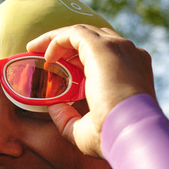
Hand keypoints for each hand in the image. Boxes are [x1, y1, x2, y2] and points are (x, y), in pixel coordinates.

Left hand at [26, 24, 155, 158]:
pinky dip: (56, 40)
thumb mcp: (86, 130)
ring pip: (82, 32)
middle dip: (66, 45)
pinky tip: (46, 56)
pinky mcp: (102, 47)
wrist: (132, 132)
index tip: (59, 66)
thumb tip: (54, 107)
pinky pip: (74, 34)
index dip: (78, 57)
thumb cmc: (114, 136)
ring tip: (35, 49)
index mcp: (132, 72)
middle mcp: (128, 55)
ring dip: (57, 39)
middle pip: (93, 39)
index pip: (105, 55)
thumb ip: (69, 118)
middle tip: (43, 56)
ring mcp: (117, 48)